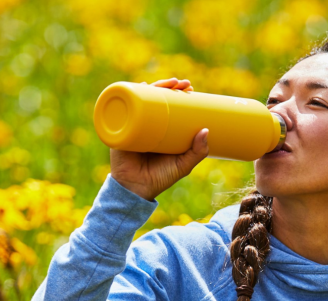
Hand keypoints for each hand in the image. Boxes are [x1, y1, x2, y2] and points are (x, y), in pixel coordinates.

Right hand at [110, 78, 207, 201]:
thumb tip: (206, 130)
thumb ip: (197, 152)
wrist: (136, 191)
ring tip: (167, 83)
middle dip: (168, 85)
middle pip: (155, 98)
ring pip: (141, 99)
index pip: (169, 105)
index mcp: (161, 129)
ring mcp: (133, 125)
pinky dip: (129, 96)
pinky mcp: (121, 130)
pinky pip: (123, 110)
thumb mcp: (183, 165)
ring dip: (153, 86)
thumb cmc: (160, 178)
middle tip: (182, 83)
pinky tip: (136, 86)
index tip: (190, 87)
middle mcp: (146, 123)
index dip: (178, 93)